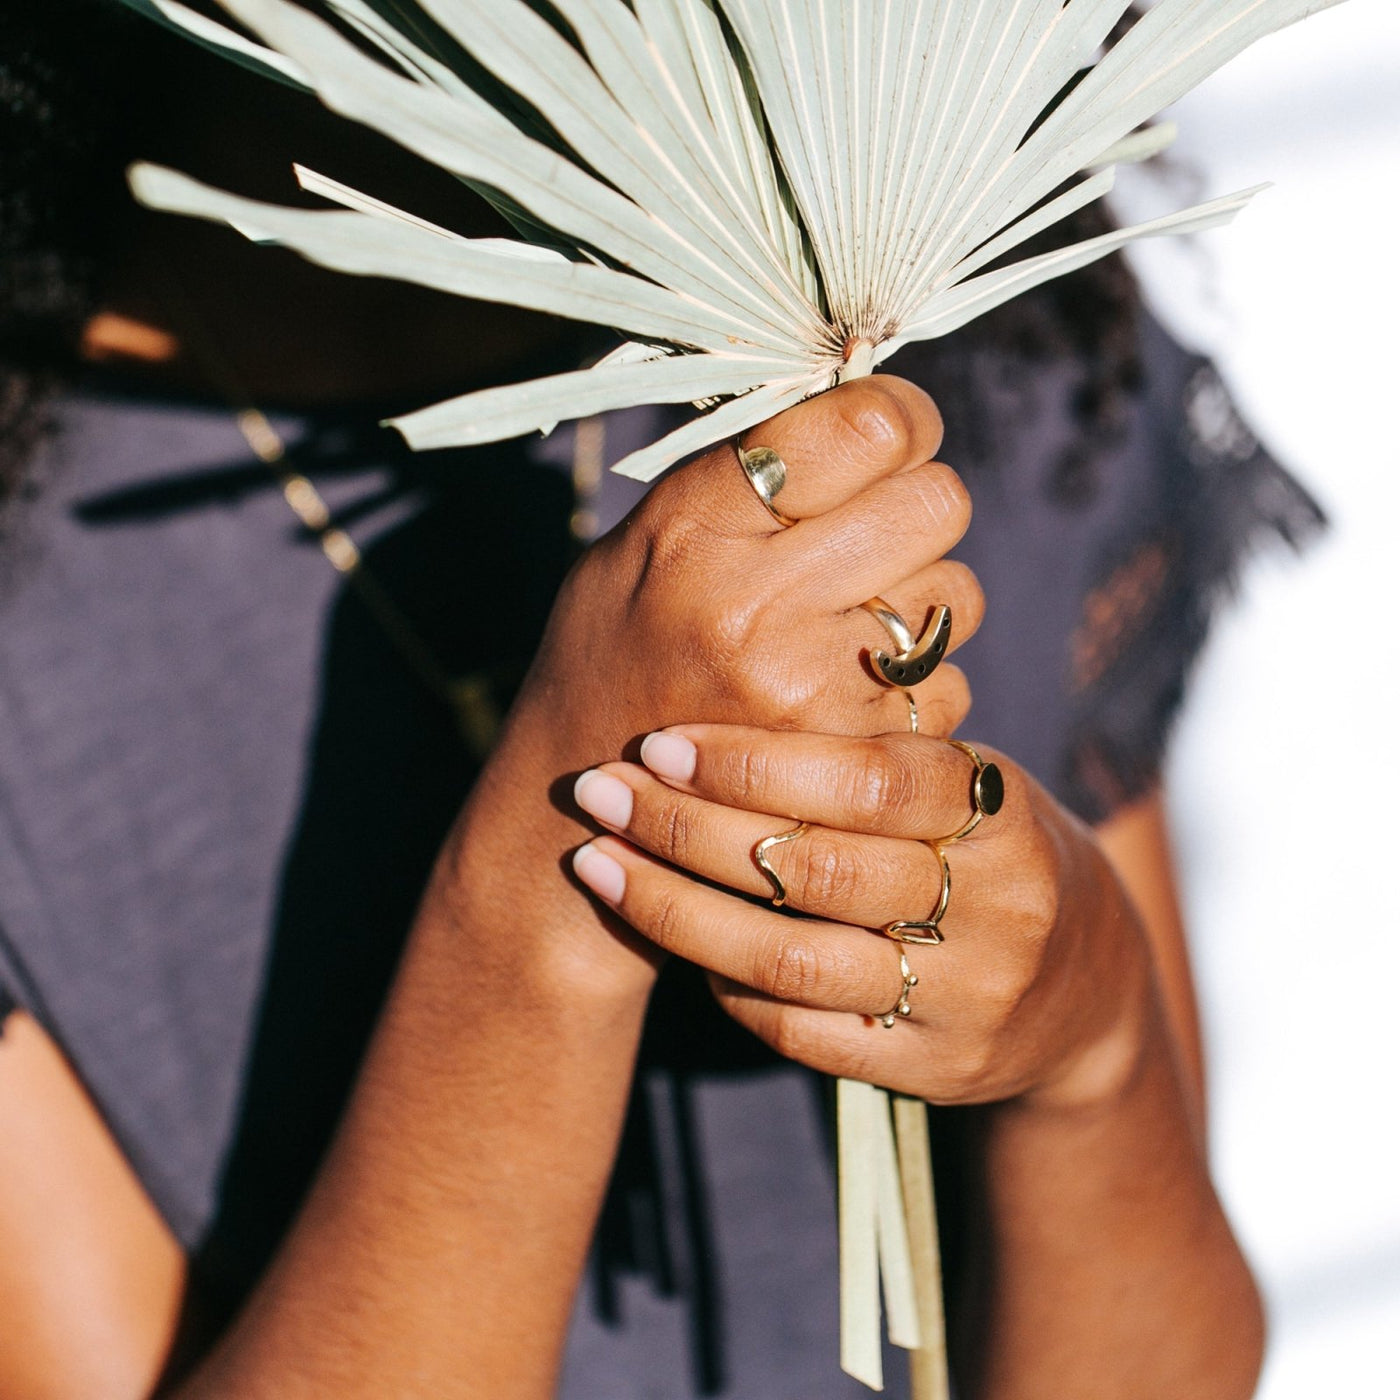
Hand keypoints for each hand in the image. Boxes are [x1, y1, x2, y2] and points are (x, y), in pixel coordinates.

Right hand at [444, 377, 982, 995]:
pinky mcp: (853, 759)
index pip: (866, 423)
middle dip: (921, 504)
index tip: (891, 432)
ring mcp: (811, 689)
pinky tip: (844, 699)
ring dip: (920, 602)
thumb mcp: (638, 543)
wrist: (578, 820)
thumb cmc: (613, 655)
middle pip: (939, 500)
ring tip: (845, 627)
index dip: (900, 415)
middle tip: (881, 528)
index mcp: (696, 524)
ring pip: (956, 595)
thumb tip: (864, 406)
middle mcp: (756, 602)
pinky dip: (912, 687)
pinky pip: (946, 684)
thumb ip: (743, 478)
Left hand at [570, 724, 1155, 1110]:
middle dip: (688, 828)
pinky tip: (675, 941)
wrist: (1089, 989)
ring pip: (792, 959)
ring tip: (599, 863)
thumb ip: (876, 755)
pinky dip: (726, 985)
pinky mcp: (938, 1070)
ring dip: (677, 911)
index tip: (661, 741)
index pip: (869, 779)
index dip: (755, 758)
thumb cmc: (991, 853)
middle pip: (815, 869)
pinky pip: (804, 1032)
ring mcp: (967, 999)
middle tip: (598, 792)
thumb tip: (724, 691)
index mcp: (1000, 812)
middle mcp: (993, 908)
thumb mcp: (970, 787)